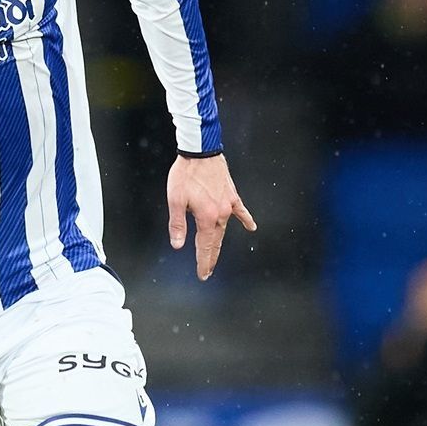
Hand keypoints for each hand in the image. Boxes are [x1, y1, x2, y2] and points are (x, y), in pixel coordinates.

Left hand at [167, 154, 256, 280]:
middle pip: (216, 242)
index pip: (204, 246)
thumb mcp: (175, 200)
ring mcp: (228, 204)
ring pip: (224, 229)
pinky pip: (240, 211)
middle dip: (210, 258)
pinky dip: (245, 219)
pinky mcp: (232, 195)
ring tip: (216, 255)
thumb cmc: (186, 174)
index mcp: (206, 217)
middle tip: (207, 271)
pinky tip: (251, 227)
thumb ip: (177, 224)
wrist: (201, 152)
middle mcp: (220, 213)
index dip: (203, 261)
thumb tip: (178, 245)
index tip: (203, 274)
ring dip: (219, 243)